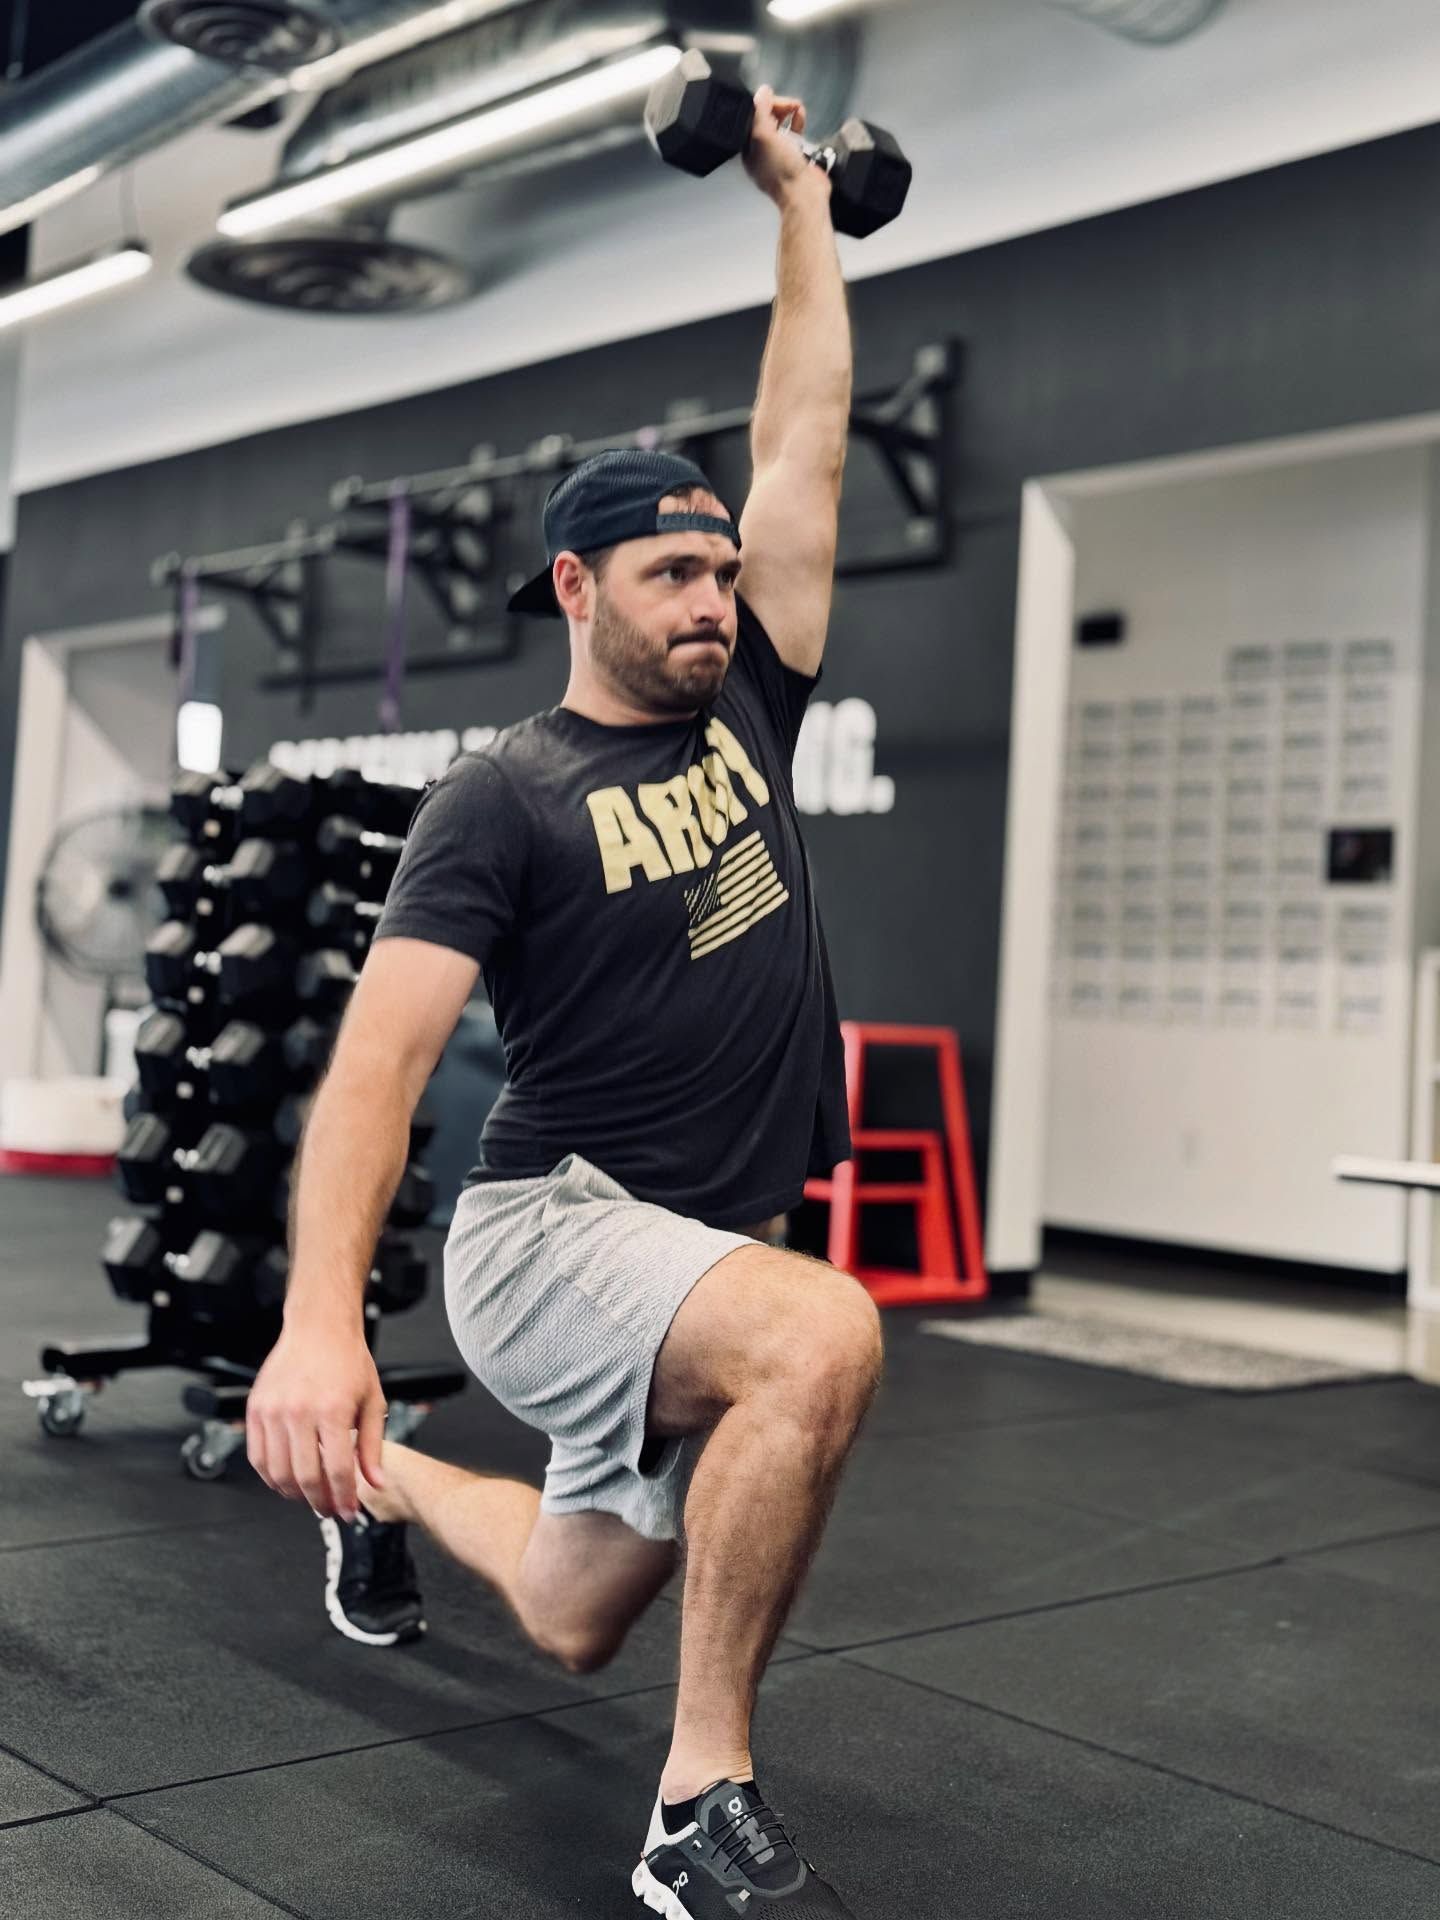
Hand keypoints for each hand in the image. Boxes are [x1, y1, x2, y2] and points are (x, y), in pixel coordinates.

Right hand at [246, 1320, 387, 1522]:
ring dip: (294, 1493)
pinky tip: (285, 1479)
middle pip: (305, 1477)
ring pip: (277, 1472)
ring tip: (309, 1496)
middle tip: (329, 1509)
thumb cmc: (348, 1359)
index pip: (338, 1470)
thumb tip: (375, 1482)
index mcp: (333, 1410)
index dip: (343, 1498)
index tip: (348, 1511)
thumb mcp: (372, 1401)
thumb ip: (373, 1446)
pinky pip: (257, 1457)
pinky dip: (270, 1476)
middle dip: (319, 1502)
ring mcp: (273, 1411)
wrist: (318, 1327)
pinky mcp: (255, 1409)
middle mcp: (299, 1411)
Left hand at [742, 85, 828, 206]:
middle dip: (778, 107)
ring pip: (781, 124)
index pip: (752, 119)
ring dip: (789, 112)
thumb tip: (762, 92)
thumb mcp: (764, 136)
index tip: (773, 98)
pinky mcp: (795, 156)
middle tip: (789, 104)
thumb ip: (761, 112)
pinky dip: (798, 122)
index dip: (763, 105)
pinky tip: (801, 115)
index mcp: (749, 150)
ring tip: (796, 107)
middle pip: (767, 120)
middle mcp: (763, 152)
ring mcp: (780, 154)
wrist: (805, 194)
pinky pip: (794, 133)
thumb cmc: (782, 172)